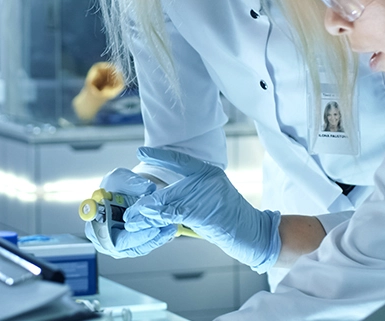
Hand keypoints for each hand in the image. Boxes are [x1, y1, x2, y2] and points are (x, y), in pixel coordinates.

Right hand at [84, 168, 177, 257]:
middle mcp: (104, 237)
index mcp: (94, 221)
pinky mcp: (132, 245)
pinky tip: (168, 230)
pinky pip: (145, 246)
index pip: (106, 235)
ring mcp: (118, 244)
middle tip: (159, 229)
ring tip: (169, 228)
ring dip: (154, 240)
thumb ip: (132, 183)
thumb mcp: (121, 178)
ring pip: (137, 248)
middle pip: (124, 246)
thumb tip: (147, 188)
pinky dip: (158, 239)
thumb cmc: (117, 186)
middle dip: (144, 238)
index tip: (136, 227)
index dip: (121, 234)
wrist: (127, 191)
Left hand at [124, 147, 281, 271]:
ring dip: (148, 213)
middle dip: (147, 201)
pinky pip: (175, 215)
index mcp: (208, 172)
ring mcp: (206, 195)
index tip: (140, 152)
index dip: (159, 156)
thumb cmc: (230, 218)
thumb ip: (188, 197)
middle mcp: (206, 180)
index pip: (180, 160)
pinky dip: (160, 221)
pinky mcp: (204, 212)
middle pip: (168, 188)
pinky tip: (151, 225)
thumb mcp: (208, 200)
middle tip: (131, 209)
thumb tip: (159, 202)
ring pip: (168, 203)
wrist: (253, 232)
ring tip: (134, 219)